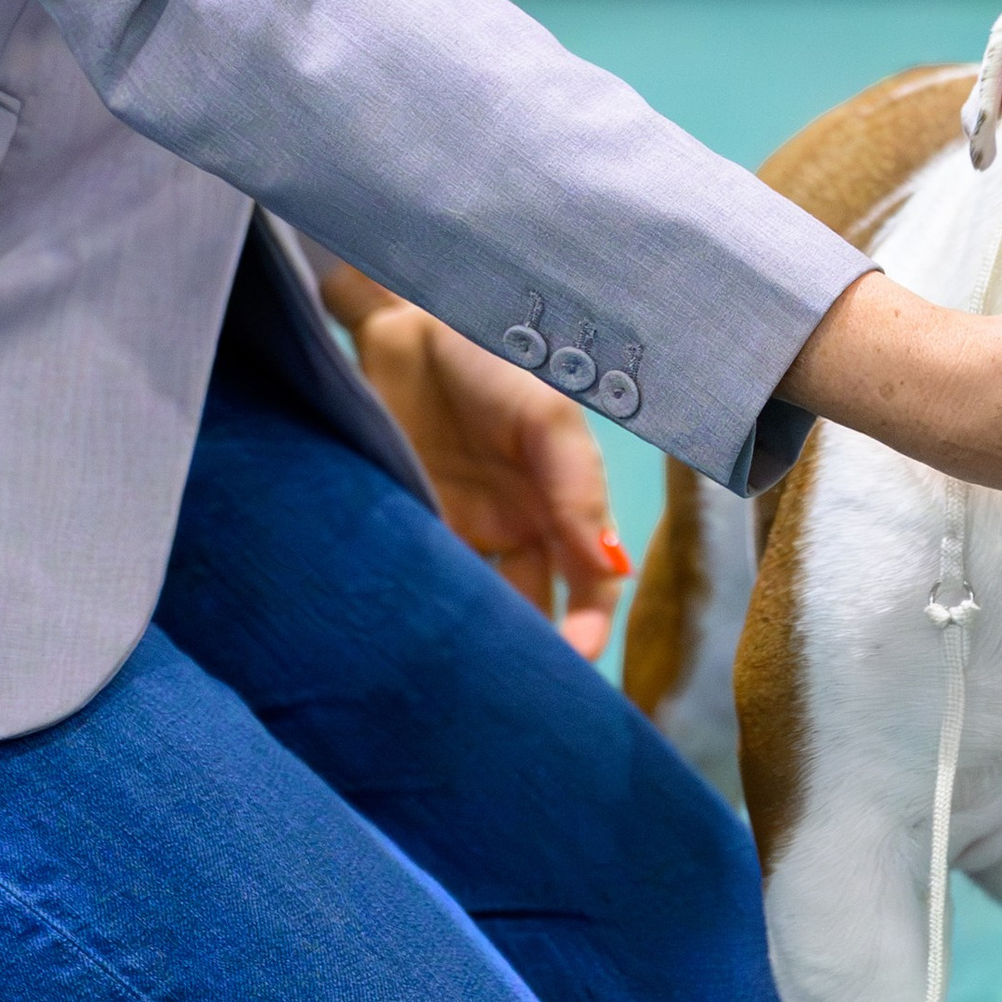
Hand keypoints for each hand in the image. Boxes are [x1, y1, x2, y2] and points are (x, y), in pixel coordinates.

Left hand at [345, 298, 632, 657]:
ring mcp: (450, 529)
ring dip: (465, 637)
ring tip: (455, 672)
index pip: (589, 585)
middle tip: (510, 691)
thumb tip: (608, 567)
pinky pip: (407, 577)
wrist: (406, 310)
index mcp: (559, 507)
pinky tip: (402, 630)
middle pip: (526, 610)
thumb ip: (577, 490)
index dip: (587, 628)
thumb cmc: (491, 354)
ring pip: (466, 605)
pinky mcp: (394, 521)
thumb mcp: (546, 416)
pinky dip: (408, 606)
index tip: (575, 664)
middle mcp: (508, 528)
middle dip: (526, 653)